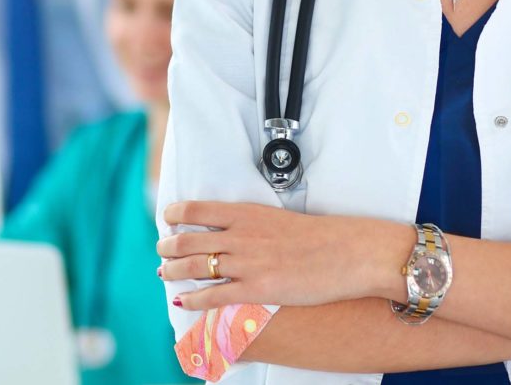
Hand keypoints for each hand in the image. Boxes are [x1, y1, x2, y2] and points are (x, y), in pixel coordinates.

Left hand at [159, 201, 410, 310]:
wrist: (348, 253)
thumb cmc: (322, 237)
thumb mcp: (280, 219)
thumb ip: (254, 224)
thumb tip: (237, 232)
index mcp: (248, 214)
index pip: (197, 209)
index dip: (176, 215)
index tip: (168, 218)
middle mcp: (241, 236)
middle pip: (189, 239)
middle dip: (169, 246)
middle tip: (162, 250)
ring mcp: (247, 263)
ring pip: (195, 267)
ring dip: (173, 271)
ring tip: (165, 273)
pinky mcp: (256, 289)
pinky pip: (213, 297)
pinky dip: (193, 300)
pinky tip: (183, 302)